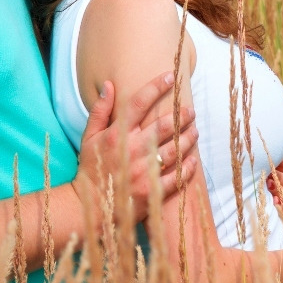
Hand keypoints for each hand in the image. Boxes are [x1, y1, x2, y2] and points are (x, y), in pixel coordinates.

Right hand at [77, 73, 197, 224]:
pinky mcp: (153, 192)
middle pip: (164, 125)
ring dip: (188, 137)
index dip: (156, 86)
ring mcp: (144, 172)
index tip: (171, 76)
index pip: (139, 103)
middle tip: (190, 109)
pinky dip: (188, 166)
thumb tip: (110, 85)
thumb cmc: (91, 168)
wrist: (91, 206)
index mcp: (116, 135)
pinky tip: (193, 159)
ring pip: (175, 149)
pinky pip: (177, 176)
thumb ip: (100, 111)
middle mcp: (132, 150)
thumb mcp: (88, 137)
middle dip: (181, 114)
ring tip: (195, 131)